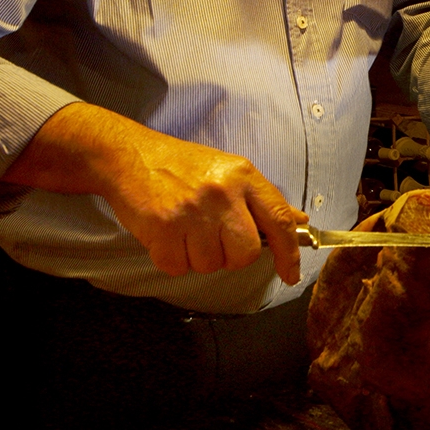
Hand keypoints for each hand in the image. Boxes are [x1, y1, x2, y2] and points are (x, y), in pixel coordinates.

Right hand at [4, 104, 305, 282]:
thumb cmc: (182, 166)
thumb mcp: (229, 172)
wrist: (130, 155)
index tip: (291, 274)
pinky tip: (166, 235)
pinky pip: (178, 267)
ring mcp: (192, 210)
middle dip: (231, 256)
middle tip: (212, 238)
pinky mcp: (163, 227)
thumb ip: (263, 200)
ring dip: (197, 257)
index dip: (290, 253)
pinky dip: (171, 259)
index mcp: (244, 176)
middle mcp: (222, 192)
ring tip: (184, 229)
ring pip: (210, 265)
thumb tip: (299, 222)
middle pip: (246, 253)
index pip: (279, 220)